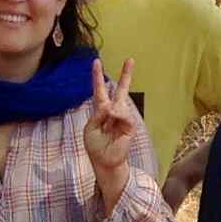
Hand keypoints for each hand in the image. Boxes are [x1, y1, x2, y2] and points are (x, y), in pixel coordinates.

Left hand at [81, 57, 140, 181]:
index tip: (96, 62)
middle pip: (120, 90)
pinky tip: (114, 118)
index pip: (99, 90)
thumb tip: (112, 107)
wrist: (104, 162)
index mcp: (101, 111)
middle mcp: (113, 112)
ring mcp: (122, 119)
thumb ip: (98, 115)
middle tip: (130, 59)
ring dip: (114, 110)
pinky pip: (125, 116)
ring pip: (120, 104)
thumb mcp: (90, 128)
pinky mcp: (129, 127)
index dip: (97, 77)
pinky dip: (119, 115)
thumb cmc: (95, 147)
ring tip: (109, 119)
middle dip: (126, 75)